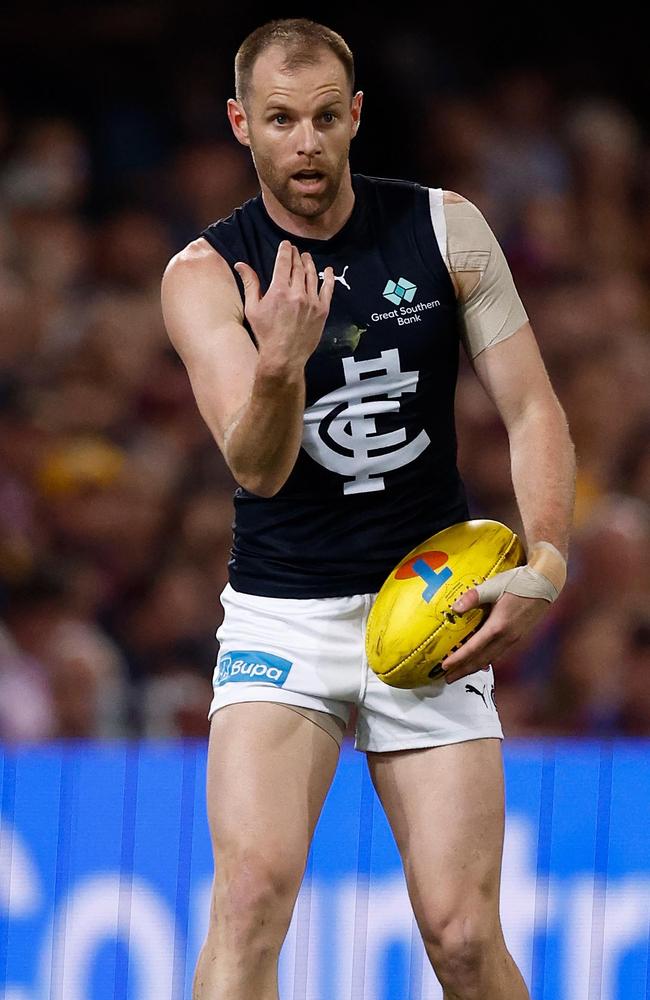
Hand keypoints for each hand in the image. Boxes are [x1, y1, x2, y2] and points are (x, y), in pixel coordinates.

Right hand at [234, 241, 334, 366]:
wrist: (284, 356)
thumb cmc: (265, 334)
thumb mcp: (252, 308)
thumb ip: (250, 284)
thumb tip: (240, 264)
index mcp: (279, 290)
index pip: (284, 262)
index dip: (285, 250)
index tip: (286, 244)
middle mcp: (297, 293)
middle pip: (298, 267)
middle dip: (296, 256)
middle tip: (295, 250)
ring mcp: (312, 301)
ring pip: (312, 276)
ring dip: (309, 264)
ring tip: (307, 257)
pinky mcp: (322, 310)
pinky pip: (328, 290)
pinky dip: (328, 278)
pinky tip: (328, 271)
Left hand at [438, 588, 550, 684]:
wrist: (544, 584)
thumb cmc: (518, 583)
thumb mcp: (494, 586)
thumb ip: (473, 597)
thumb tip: (455, 608)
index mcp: (499, 626)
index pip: (474, 648)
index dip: (458, 659)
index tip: (445, 666)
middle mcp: (507, 637)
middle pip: (481, 660)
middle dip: (463, 671)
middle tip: (448, 678)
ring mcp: (513, 639)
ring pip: (490, 659)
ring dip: (473, 667)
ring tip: (459, 672)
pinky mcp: (517, 636)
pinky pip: (498, 653)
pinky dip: (485, 660)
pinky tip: (479, 661)